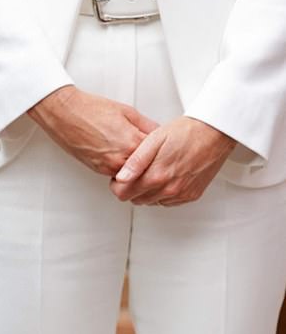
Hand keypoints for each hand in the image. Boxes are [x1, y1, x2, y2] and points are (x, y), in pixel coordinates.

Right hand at [29, 85, 158, 177]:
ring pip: (133, 176)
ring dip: (138, 170)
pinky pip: (118, 174)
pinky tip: (125, 160)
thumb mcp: (127, 112)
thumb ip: (146, 125)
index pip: (158, 154)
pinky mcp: (99, 170)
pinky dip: (125, 170)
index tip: (167, 150)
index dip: (163, 152)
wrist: (66, 115)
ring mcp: (109, 167)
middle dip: (153, 164)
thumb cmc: (91, 110)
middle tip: (158, 159)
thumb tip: (159, 133)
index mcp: (132, 141)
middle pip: (147, 169)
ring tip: (141, 160)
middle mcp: (121, 158)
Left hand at [109, 116, 235, 205]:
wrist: (215, 131)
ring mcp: (181, 194)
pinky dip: (164, 192)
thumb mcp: (154, 140)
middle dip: (132, 187)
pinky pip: (169, 201)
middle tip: (138, 171)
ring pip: (152, 202)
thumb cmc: (186, 131)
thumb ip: (135, 162)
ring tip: (155, 170)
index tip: (121, 175)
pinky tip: (168, 176)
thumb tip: (120, 178)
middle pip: (137, 199)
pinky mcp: (191, 195)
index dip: (118, 185)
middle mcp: (169, 189)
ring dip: (149, 191)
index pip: (124, 194)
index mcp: (156, 176)